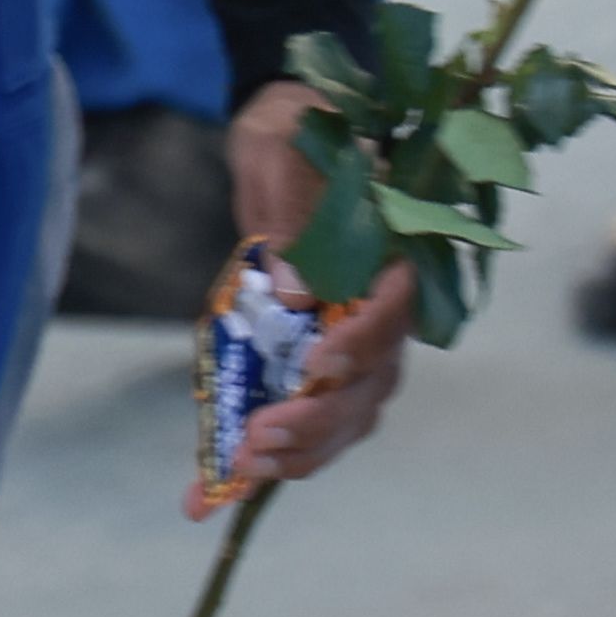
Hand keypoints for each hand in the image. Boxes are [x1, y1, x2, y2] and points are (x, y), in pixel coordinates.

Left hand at [199, 76, 410, 510]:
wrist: (290, 133)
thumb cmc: (298, 128)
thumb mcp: (286, 140)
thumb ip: (292, 203)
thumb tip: (291, 292)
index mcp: (394, 252)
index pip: (397, 311)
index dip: (365, 342)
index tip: (323, 364)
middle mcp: (384, 306)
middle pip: (372, 381)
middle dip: (320, 418)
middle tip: (262, 438)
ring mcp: (355, 338)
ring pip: (347, 412)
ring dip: (302, 448)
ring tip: (245, 466)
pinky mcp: (318, 356)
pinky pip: (308, 414)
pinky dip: (272, 453)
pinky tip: (218, 488)